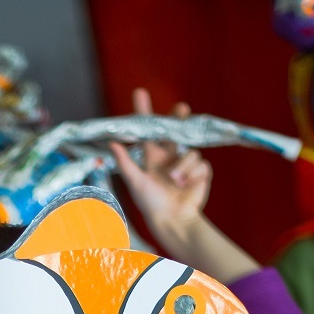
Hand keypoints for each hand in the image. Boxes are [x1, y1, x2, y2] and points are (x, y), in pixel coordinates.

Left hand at [109, 88, 212, 245]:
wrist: (173, 220)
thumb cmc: (152, 204)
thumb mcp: (136, 183)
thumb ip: (125, 163)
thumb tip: (112, 143)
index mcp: (152, 157)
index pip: (148, 130)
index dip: (144, 111)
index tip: (139, 93)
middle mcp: (169, 157)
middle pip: (175, 129)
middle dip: (179, 117)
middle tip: (181, 108)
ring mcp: (186, 163)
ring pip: (189, 152)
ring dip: (182, 165)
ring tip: (174, 180)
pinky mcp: (200, 172)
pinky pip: (201, 164)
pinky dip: (193, 174)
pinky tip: (187, 185)